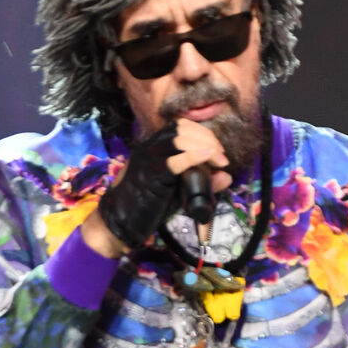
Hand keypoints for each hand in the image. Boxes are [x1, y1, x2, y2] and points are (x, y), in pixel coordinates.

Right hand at [92, 121, 231, 253]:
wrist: (120, 221)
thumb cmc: (148, 205)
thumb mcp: (178, 190)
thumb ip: (200, 181)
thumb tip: (226, 176)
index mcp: (153, 146)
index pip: (179, 126)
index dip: (202, 132)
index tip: (217, 149)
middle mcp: (149, 148)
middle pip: (182, 129)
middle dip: (208, 138)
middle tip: (221, 156)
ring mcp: (148, 160)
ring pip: (180, 140)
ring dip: (205, 147)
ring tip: (219, 161)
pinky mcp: (151, 176)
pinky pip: (175, 161)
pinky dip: (195, 157)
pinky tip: (209, 158)